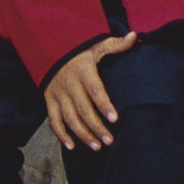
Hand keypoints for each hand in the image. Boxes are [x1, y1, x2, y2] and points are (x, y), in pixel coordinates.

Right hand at [45, 33, 132, 149]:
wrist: (49, 49)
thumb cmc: (79, 50)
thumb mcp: (95, 45)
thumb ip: (115, 44)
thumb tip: (134, 36)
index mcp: (83, 70)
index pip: (95, 90)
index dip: (104, 105)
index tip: (114, 118)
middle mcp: (69, 84)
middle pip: (83, 109)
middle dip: (96, 126)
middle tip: (109, 141)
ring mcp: (57, 94)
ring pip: (69, 118)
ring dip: (83, 134)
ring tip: (97, 146)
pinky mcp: (49, 101)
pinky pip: (53, 120)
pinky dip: (61, 134)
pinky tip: (71, 146)